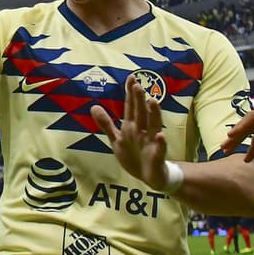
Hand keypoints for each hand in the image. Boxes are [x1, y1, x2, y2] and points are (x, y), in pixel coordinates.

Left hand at [92, 74, 169, 190]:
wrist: (149, 176)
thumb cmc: (134, 155)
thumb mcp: (117, 139)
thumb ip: (106, 124)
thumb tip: (93, 106)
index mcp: (132, 126)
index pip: (130, 107)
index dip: (130, 93)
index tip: (131, 77)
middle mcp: (142, 130)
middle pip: (140, 113)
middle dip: (139, 100)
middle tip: (138, 85)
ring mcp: (151, 142)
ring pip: (153, 125)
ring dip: (154, 114)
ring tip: (153, 101)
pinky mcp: (157, 156)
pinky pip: (159, 149)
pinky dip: (160, 142)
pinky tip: (160, 136)